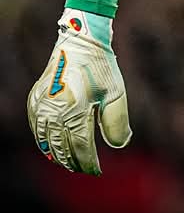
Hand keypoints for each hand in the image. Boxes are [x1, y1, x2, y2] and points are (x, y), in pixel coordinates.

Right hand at [27, 8, 131, 174]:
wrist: (80, 41)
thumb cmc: (101, 67)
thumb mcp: (116, 93)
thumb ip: (117, 123)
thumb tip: (119, 145)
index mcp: (75, 112)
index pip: (81, 149)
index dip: (89, 163)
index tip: (97, 171)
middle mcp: (54, 112)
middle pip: (62, 149)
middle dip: (74, 162)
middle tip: (84, 170)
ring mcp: (41, 107)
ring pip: (46, 142)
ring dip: (57, 155)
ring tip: (70, 162)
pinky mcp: (35, 100)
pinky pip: (37, 129)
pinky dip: (44, 141)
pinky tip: (51, 147)